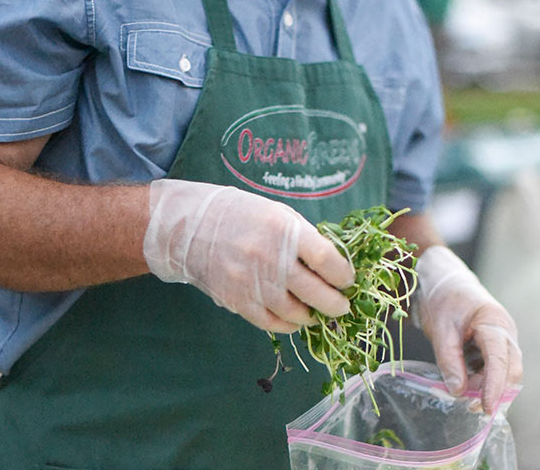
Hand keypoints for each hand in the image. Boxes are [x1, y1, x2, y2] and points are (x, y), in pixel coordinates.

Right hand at [143, 179, 353, 331]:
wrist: (191, 227)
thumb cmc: (242, 215)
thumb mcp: (278, 213)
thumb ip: (306, 237)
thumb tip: (334, 264)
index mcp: (284, 230)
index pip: (327, 260)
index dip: (343, 275)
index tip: (348, 280)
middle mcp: (270, 258)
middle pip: (315, 292)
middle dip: (335, 304)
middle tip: (342, 305)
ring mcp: (252, 284)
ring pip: (294, 313)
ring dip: (312, 316)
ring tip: (318, 312)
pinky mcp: (237, 301)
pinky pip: (271, 323)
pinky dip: (289, 325)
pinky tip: (296, 319)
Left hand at [413, 245, 521, 413]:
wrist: (443, 280)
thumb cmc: (443, 299)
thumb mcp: (440, 328)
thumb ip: (449, 360)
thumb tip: (457, 392)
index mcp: (494, 322)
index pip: (500, 360)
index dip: (494, 387)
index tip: (485, 408)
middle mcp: (505, 332)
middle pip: (511, 370)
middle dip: (495, 392)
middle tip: (471, 408)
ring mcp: (502, 339)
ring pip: (504, 373)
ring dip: (487, 388)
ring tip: (464, 397)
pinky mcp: (495, 346)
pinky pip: (494, 369)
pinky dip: (483, 381)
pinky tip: (466, 385)